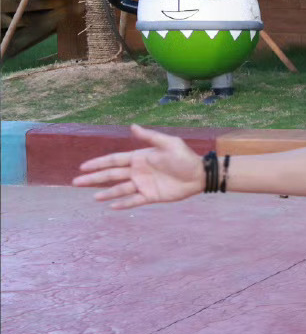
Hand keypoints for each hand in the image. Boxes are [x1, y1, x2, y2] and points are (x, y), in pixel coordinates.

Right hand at [72, 125, 204, 207]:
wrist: (200, 174)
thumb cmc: (185, 157)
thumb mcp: (169, 144)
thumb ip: (150, 137)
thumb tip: (132, 126)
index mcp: (139, 158)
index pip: (114, 160)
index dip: (98, 163)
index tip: (83, 167)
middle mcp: (138, 171)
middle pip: (111, 175)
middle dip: (94, 178)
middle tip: (76, 182)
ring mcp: (143, 185)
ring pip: (120, 189)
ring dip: (107, 193)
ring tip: (94, 196)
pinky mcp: (151, 196)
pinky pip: (134, 201)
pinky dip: (123, 204)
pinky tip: (112, 206)